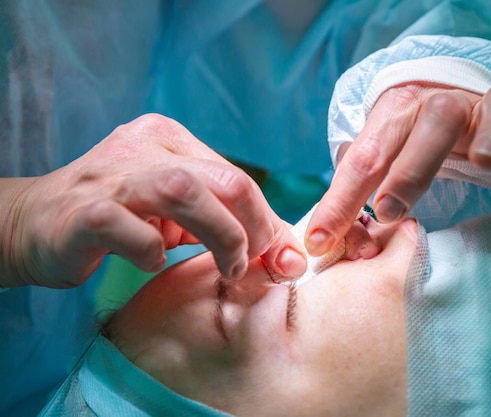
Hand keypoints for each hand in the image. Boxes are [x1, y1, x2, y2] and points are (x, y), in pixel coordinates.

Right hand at [1, 114, 305, 288]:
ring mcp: (112, 176)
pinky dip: (150, 251)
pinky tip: (153, 262)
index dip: (266, 220)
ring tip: (228, 269)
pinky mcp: (82, 211)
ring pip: (185, 192)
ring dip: (221, 237)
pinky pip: (128, 227)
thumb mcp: (180, 217)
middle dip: (254, 228)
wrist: (33, 223)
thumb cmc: (120, 219)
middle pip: (225, 179)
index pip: (237, 176)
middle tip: (252, 264)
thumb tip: (289, 257)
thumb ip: (227, 225)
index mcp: (170, 140)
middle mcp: (143, 148)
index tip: (279, 256)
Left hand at [305, 85, 490, 254]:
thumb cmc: (410, 143)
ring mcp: (486, 106)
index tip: (321, 241)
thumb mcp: (380, 163)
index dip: (340, 200)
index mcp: (396, 116)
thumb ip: (354, 197)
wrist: (457, 103)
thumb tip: (324, 240)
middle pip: (428, 124)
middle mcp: (440, 105)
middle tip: (387, 211)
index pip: (364, 158)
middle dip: (409, 169)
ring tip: (486, 162)